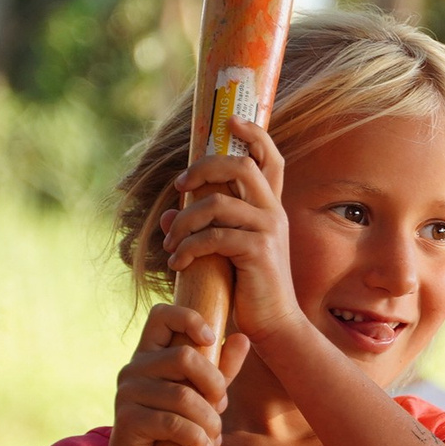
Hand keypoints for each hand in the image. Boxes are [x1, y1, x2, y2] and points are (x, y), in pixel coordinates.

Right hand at [100, 303, 249, 445]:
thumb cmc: (172, 432)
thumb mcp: (201, 397)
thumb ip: (220, 369)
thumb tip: (242, 339)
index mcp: (149, 354)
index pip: (161, 314)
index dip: (188, 318)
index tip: (210, 339)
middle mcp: (134, 368)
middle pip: (185, 357)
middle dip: (215, 385)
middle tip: (220, 408)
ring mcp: (127, 392)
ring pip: (183, 396)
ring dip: (209, 421)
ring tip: (213, 438)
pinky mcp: (127, 420)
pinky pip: (173, 423)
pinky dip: (196, 438)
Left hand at [160, 119, 300, 344]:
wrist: (273, 325)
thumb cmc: (249, 288)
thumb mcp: (224, 252)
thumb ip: (202, 228)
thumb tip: (170, 214)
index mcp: (270, 206)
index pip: (270, 158)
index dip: (254, 133)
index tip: (230, 120)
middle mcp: (273, 211)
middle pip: (240, 166)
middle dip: (204, 168)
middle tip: (180, 185)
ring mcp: (268, 230)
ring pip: (217, 204)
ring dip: (185, 221)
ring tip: (171, 243)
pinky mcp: (258, 251)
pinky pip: (214, 237)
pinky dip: (189, 248)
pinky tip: (177, 264)